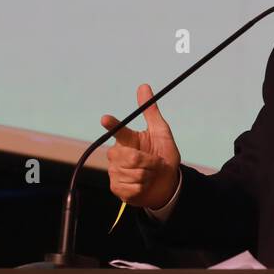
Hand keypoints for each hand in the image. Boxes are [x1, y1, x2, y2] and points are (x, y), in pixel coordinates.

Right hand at [101, 83, 181, 207]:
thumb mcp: (161, 132)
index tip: (105, 118)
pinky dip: (143, 186)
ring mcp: (115, 171)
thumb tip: (143, 86)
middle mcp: (117, 154)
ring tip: (149, 174)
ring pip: (132, 172)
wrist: (167, 182)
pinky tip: (144, 185)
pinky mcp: (116, 187)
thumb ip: (151, 111)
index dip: (111, 124)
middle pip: (130, 156)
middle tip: (155, 163)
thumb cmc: (163, 155)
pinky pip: (132, 186)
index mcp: (127, 139)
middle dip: (149, 161)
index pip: (117, 129)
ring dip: (148, 174)